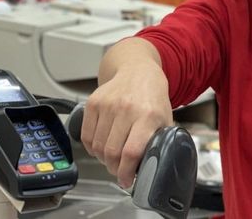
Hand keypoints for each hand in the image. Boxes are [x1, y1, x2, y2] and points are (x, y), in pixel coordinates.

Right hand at [81, 64, 171, 187]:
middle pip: (112, 152)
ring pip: (97, 147)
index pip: (131, 151)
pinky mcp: (93, 102)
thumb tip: (156, 167)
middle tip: (119, 171)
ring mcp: (107, 105)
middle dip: (114, 168)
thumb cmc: (152, 97)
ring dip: (103, 159)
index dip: (126, 172)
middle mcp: (126, 109)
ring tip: (111, 158)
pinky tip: (100, 147)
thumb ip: (161, 142)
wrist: (137, 70)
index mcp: (148, 115)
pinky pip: (86, 135)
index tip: (127, 180)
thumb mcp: (165, 119)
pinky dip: (91, 148)